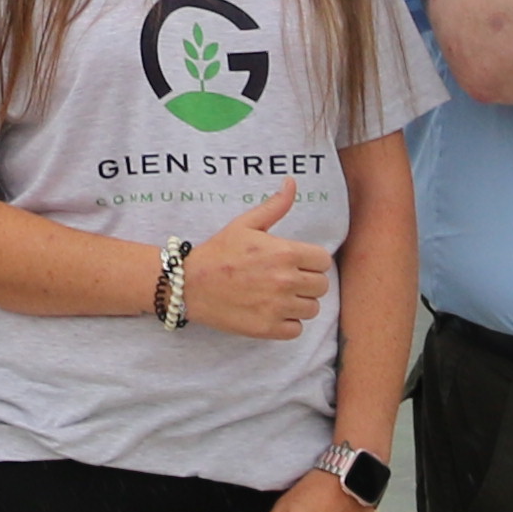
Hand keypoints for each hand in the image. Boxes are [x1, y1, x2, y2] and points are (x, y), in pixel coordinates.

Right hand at [178, 190, 332, 339]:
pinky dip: (288, 323)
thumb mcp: (246, 224)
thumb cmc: (218, 252)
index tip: (297, 262)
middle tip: (287, 279)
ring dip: (300, 303)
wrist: (189, 284)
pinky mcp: (268, 328)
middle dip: (308, 281)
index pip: (323, 261)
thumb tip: (291, 182)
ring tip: (279, 296)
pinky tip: (272, 311)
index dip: (312, 261)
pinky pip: (297, 330)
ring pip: (312, 309)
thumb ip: (275, 206)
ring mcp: (277, 307)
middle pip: (321, 286)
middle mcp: (285, 281)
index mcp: (284, 253)